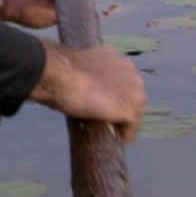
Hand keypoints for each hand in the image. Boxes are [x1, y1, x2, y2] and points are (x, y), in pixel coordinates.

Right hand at [28, 41, 147, 141]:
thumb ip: (89, 74)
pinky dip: (126, 133)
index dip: (114, 92)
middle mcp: (131, 71)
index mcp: (117, 58)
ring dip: (125, 119)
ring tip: (113, 128)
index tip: (104, 100)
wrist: (60, 76)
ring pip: (135, 109)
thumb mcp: (80, 67)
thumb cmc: (61, 71)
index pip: (123, 79)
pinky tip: (119, 138)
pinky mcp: (130, 110)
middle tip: (107, 115)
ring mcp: (134, 91)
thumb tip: (83, 85)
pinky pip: (132, 126)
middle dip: (122, 104)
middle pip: (133, 94)